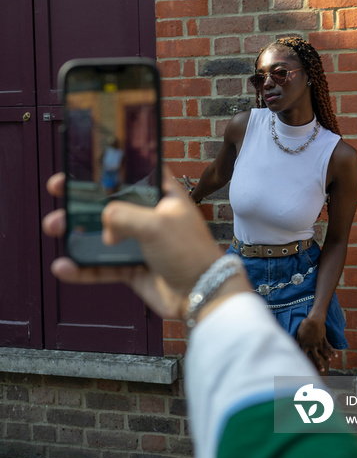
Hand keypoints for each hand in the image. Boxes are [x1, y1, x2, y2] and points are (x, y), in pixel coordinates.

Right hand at [42, 169, 226, 320]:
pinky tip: (63, 267)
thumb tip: (103, 226)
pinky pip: (101, 266)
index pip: (132, 172)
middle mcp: (149, 215)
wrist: (202, 294)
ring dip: (75, 230)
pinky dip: (82, 268)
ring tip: (53, 227)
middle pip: (109, 201)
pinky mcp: (132, 267)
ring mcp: (139, 242)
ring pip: (100, 233)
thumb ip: (123, 216)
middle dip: (81, 196)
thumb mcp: (157, 224)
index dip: (108, 166)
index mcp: (161, 195)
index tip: (82, 163)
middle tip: (57, 190)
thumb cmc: (189, 252)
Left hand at [296, 315, 335, 373]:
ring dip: (326, 357)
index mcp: (305, 345)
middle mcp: (313, 346)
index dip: (305, 362)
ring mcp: (319, 343)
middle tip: (322, 371)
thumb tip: (293, 347)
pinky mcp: (324, 339)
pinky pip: (329, 346)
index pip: (304, 356)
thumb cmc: (304, 326)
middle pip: (316, 357)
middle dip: (319, 364)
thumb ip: (297, 342)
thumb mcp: (298, 334)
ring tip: (328, 362)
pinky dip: (332, 351)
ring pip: (323, 353)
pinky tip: (336, 356)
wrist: (313, 320)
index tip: (305, 368)